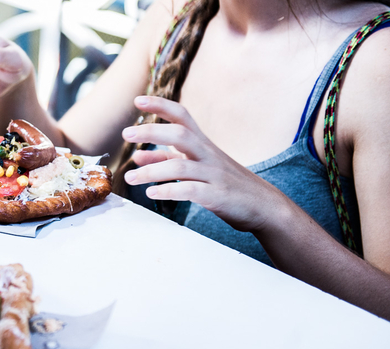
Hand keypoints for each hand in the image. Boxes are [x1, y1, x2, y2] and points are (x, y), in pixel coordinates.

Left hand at [121, 96, 291, 231]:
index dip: (161, 105)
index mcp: (202, 144)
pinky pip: (191, 190)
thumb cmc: (226, 184)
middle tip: (126, 133)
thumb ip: (166, 160)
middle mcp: (208, 154)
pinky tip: (152, 194)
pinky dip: (169, 191)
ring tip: (130, 178)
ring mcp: (214, 174)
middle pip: (180, 134)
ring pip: (180, 166)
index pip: (182, 116)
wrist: (265, 207)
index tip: (138, 99)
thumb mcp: (196, 168)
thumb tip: (137, 155)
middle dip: (152, 131)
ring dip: (151, 171)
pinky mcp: (218, 196)